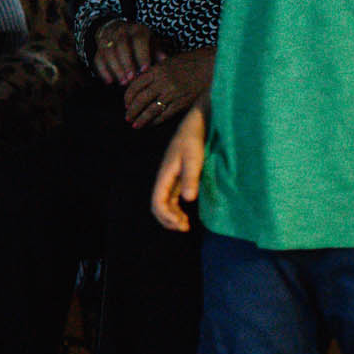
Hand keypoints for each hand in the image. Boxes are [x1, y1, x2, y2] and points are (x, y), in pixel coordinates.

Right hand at [93, 19, 160, 84]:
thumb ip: (156, 51)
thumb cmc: (139, 39)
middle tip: (131, 78)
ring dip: (115, 68)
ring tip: (122, 82)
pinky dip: (103, 70)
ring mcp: (108, 37)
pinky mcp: (98, 46)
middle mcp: (121, 31)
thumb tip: (164, 61)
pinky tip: (109, 81)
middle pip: (121, 45)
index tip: (144, 69)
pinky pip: (98, 58)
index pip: (138, 40)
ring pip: (108, 52)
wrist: (117, 27)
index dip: (141, 54)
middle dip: (126, 63)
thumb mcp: (150, 41)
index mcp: (137, 29)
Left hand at [122, 48, 214, 127]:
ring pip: (151, 110)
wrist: (213, 65)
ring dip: (141, 119)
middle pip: (141, 100)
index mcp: (157, 70)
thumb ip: (154, 73)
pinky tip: (151, 124)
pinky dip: (156, 121)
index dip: (128, 97)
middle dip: (132, 111)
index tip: (126, 104)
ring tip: (135, 125)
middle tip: (127, 117)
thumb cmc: (191, 61)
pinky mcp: (183, 103)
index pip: (135, 85)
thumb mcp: (168, 62)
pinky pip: (165, 115)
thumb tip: (139, 84)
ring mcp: (173, 93)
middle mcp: (163, 82)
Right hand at [151, 105, 206, 231]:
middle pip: (158, 205)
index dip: (166, 216)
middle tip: (185, 228)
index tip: (182, 225)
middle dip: (168, 219)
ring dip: (172, 216)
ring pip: (164, 203)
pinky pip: (172, 199)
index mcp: (165, 175)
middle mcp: (165, 179)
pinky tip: (187, 214)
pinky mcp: (178, 178)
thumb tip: (188, 200)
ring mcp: (171, 179)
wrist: (195, 125)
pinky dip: (177, 209)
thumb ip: (191, 178)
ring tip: (186, 225)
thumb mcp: (195, 158)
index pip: (158, 201)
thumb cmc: (194, 140)